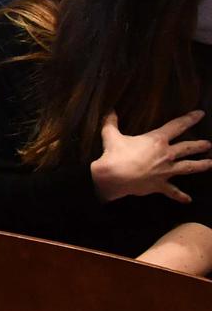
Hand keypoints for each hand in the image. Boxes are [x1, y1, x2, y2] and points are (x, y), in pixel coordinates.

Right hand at [91, 110, 211, 202]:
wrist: (114, 177)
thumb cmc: (115, 154)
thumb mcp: (111, 135)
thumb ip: (111, 122)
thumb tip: (109, 110)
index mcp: (157, 140)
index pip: (177, 126)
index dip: (190, 119)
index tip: (200, 114)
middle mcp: (166, 154)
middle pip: (187, 148)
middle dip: (200, 146)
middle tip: (209, 145)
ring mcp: (166, 171)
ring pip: (188, 167)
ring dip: (201, 165)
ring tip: (211, 164)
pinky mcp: (160, 185)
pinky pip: (173, 191)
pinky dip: (181, 196)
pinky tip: (189, 200)